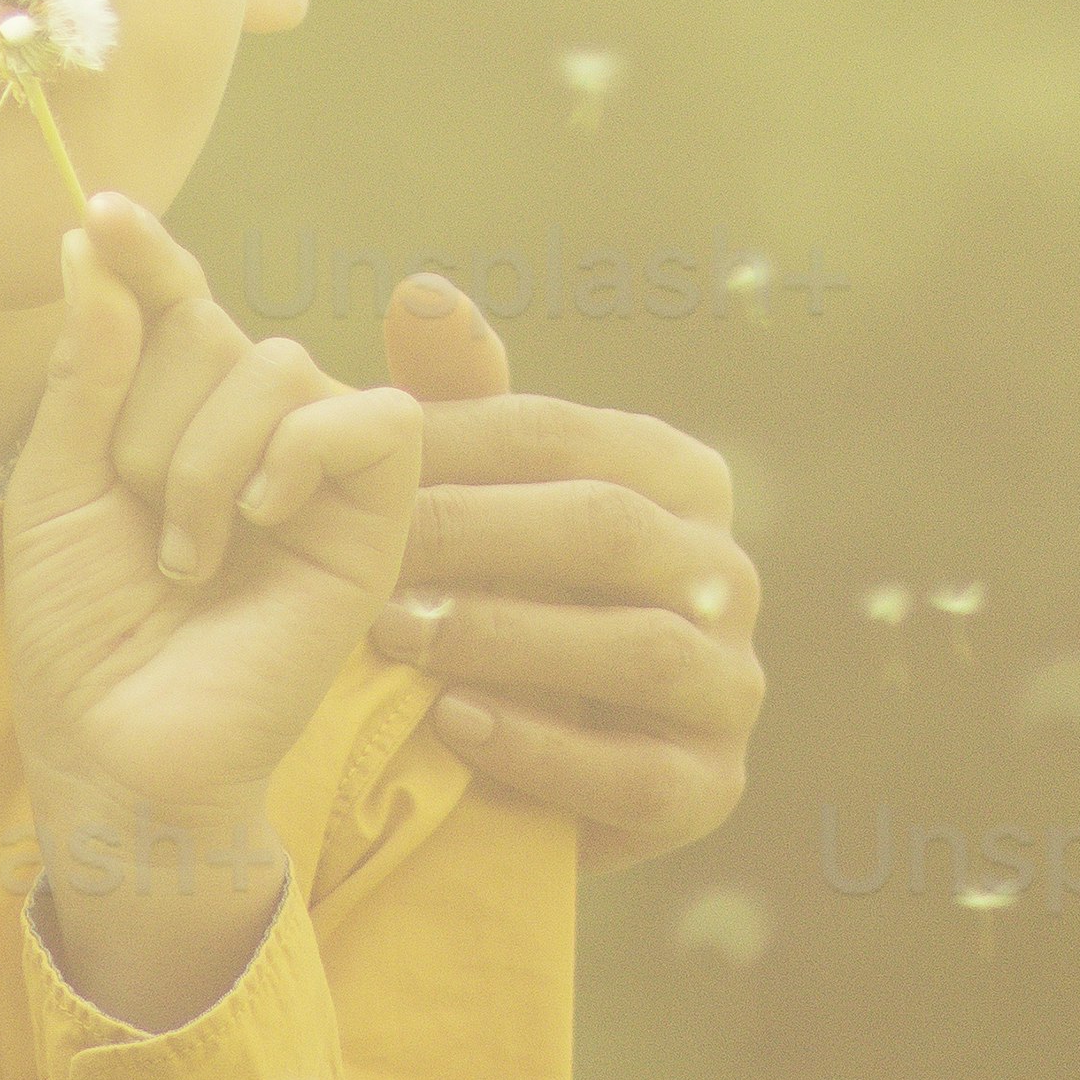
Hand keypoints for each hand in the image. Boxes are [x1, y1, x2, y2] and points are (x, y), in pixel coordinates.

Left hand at [2, 196, 425, 1023]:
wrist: (122, 745)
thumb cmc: (83, 632)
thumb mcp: (55, 485)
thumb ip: (88, 367)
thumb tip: (94, 241)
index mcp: (173, 410)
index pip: (170, 297)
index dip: (144, 249)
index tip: (101, 210)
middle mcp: (252, 425)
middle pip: (212, 327)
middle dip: (148, 422)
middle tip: (140, 525)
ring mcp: (317, 469)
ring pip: (278, 365)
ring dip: (201, 460)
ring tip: (185, 557)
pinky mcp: (376, 519)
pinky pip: (369, 421)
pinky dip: (303, 451)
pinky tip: (262, 515)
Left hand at [370, 276, 764, 859]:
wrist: (523, 767)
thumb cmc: (496, 596)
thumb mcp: (477, 499)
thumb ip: (455, 402)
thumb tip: (420, 291)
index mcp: (678, 478)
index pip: (564, 436)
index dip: (451, 444)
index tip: (348, 464)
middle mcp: (727, 573)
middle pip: (606, 529)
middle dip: (473, 536)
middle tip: (365, 555)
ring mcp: (732, 682)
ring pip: (639, 647)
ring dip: (506, 638)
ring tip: (393, 637)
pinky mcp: (714, 788)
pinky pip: (640, 772)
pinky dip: (543, 749)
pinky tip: (453, 727)